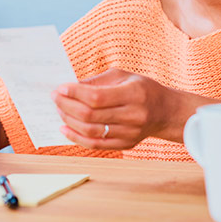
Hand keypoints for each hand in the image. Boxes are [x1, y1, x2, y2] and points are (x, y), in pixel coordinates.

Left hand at [51, 68, 186, 149]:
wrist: (165, 111)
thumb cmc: (142, 89)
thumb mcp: (123, 76)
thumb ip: (97, 81)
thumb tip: (70, 87)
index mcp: (134, 94)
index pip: (97, 97)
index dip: (75, 94)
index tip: (60, 88)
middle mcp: (133, 115)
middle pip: (91, 115)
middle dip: (67, 106)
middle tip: (55, 98)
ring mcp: (130, 133)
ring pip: (91, 132)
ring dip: (69, 121)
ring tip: (60, 111)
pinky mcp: (126, 144)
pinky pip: (96, 145)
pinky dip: (77, 138)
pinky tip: (65, 128)